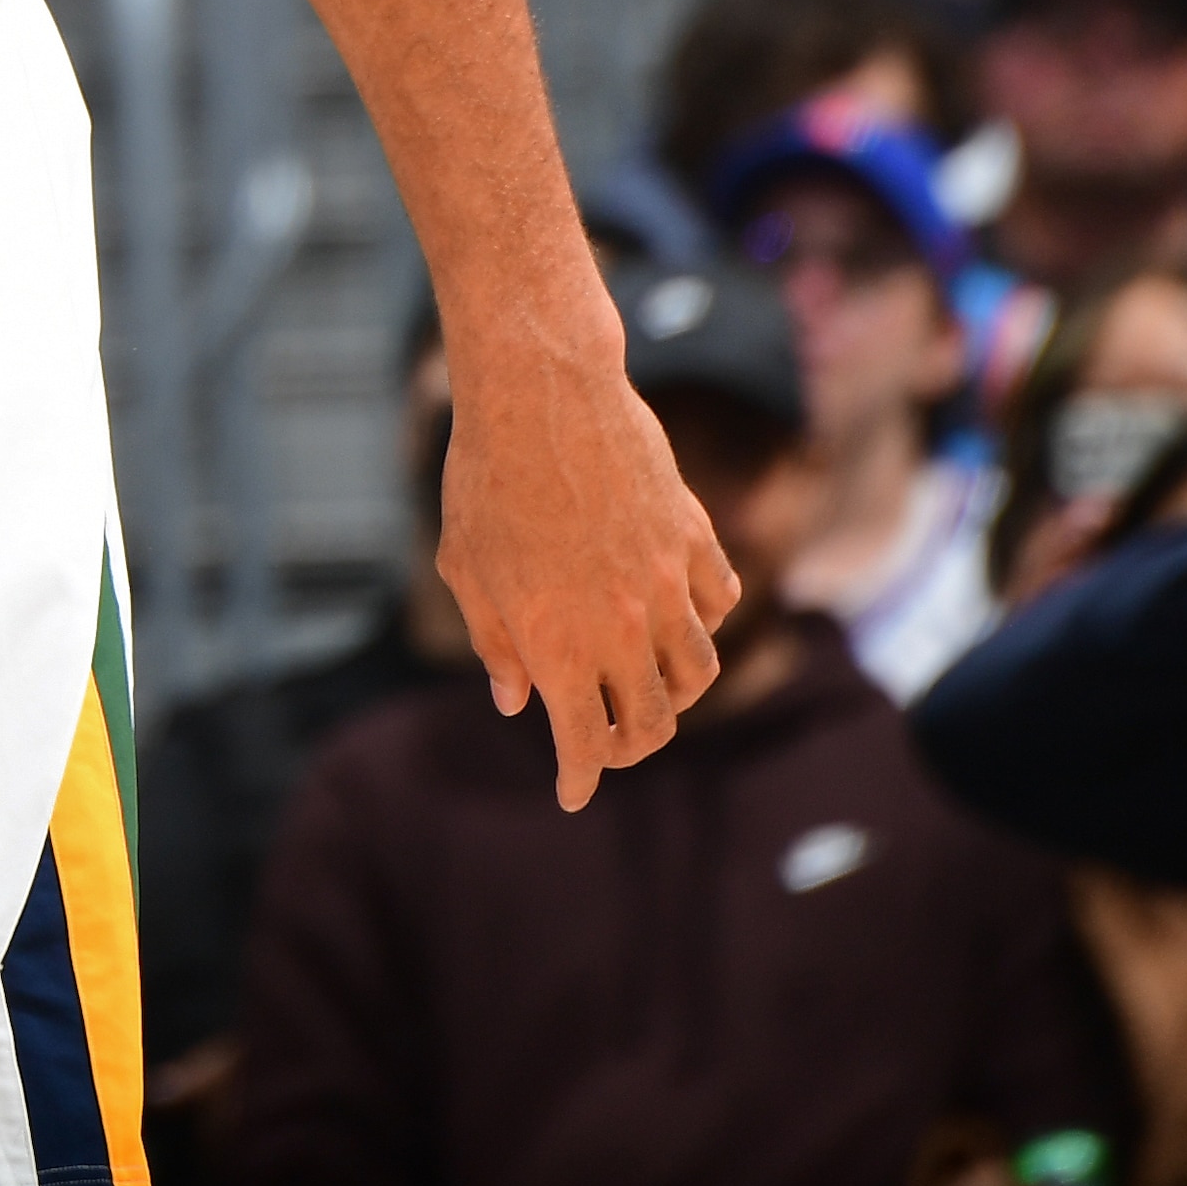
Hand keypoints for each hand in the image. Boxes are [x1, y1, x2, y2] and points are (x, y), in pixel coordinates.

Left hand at [436, 348, 736, 809]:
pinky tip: (678, 613)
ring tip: (649, 683)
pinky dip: (705, 619)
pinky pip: (719, 600)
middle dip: (632, 745)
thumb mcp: (467, 568)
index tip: (572, 792)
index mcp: (559, 645)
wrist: (540, 393)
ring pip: (699, 669)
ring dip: (676, 690)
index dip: (580, 778)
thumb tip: (516, 701)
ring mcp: (667, 584)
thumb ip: (496, 643)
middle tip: (608, 740)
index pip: (586, 744)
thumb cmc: (485, 478)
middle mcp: (623, 626)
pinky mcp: (693, 538)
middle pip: (656, 720)